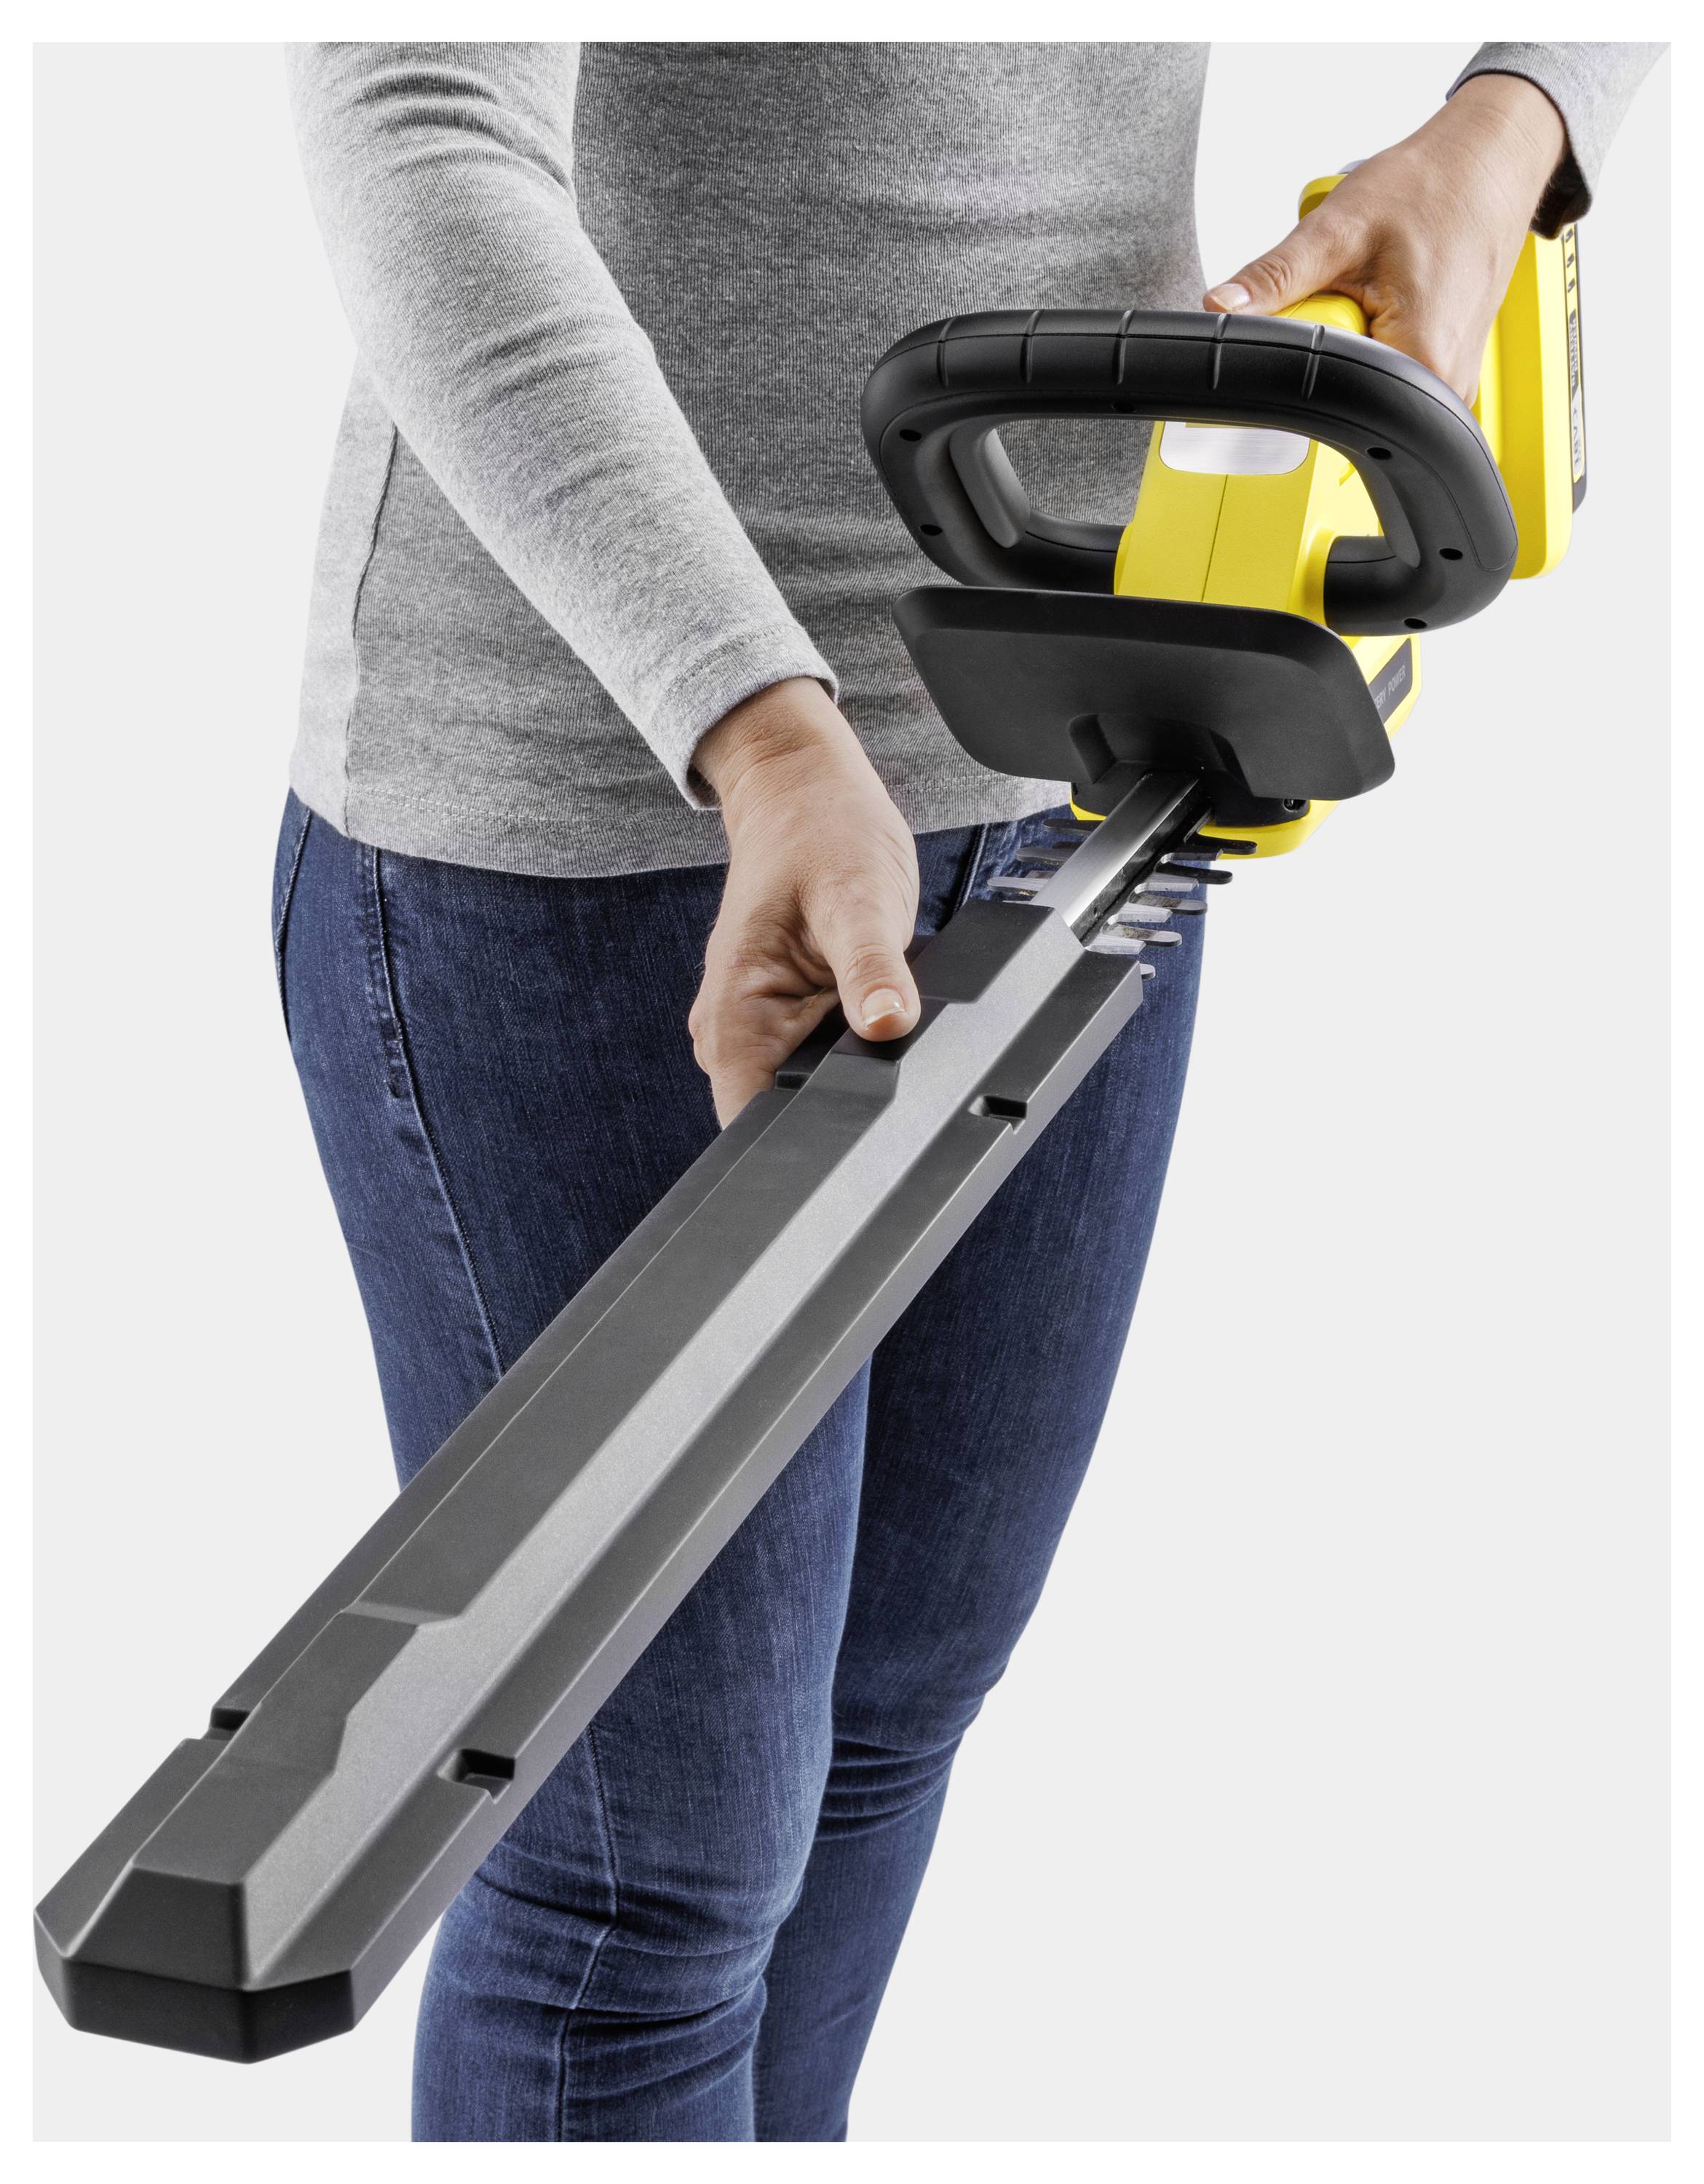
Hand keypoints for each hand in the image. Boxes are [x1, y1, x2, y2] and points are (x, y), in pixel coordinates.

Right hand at [689, 678, 920, 1125]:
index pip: (755, 1124)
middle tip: (880, 1034)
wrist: (807, 795)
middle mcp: (730, 1034)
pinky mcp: (780, 1022)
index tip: (866, 1110)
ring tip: (871, 1008)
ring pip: (805, 1089)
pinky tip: (864, 1008)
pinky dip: (849, 1045)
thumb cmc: (823, 833)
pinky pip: (816, 1060)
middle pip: (783, 1114)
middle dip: (842, 1097)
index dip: (812, 1135)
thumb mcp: (858, 896)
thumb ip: (872, 968)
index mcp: (734, 1018)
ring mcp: (752, 1030)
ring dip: (848, 1067)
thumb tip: (890, 1025)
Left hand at [1202, 73, 1566, 400]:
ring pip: (1366, 386)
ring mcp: (1451, 382)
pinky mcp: (1448, 371)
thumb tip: (1221, 309)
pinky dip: (1372, 342)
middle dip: (1327, 352)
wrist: (1490, 163)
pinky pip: (1389, 374)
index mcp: (1422, 358)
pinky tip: (1385, 302)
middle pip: (1348, 397)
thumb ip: (1274, 277)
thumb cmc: (1435, 186)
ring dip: (1350, 345)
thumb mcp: (1339, 229)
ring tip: (1372, 294)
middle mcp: (1445, 383)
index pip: (1330, 400)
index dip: (1298, 368)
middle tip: (1348, 295)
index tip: (1301, 324)